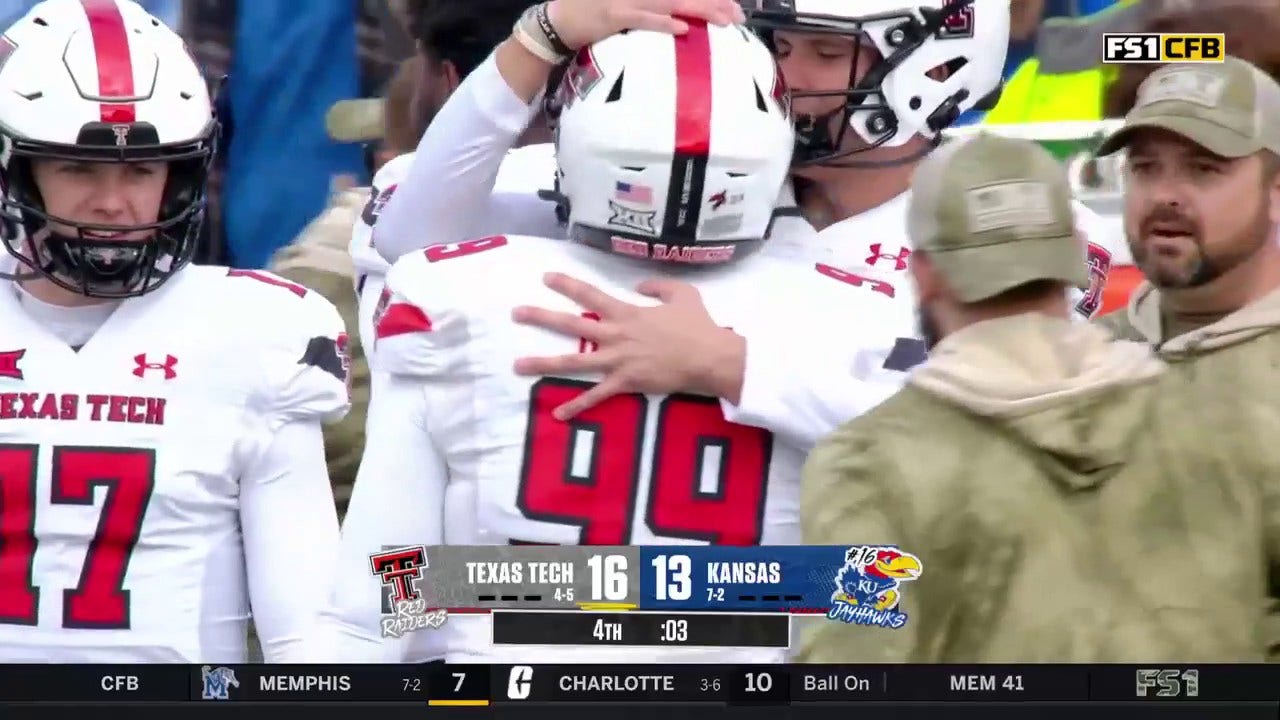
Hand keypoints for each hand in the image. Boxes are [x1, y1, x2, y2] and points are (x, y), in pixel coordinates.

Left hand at [512, 272, 746, 419]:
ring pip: (574, 361)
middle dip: (541, 317)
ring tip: (518, 364)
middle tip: (516, 313)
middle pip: (571, 324)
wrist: (710, 357)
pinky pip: (596, 396)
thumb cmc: (698, 326)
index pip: (590, 295)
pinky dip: (577, 406)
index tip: (546, 278)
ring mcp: (617, 360)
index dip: (567, 285)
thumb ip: (658, 286)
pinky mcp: (625, 383)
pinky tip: (557, 414)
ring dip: (544, 362)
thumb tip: (639, 285)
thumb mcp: (682, 293)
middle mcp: (615, 335)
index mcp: (626, 313)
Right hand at [546, 0, 744, 50]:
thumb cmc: (592, 11)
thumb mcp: (627, 2)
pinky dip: (663, 23)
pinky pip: (643, 19)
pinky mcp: (613, 16)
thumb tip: (679, 16)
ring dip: (699, 10)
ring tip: (724, 20)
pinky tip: (683, 28)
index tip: (732, 4)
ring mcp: (626, 0)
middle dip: (713, 2)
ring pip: (671, 2)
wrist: (558, 21)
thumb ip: (651, 6)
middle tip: (738, 15)